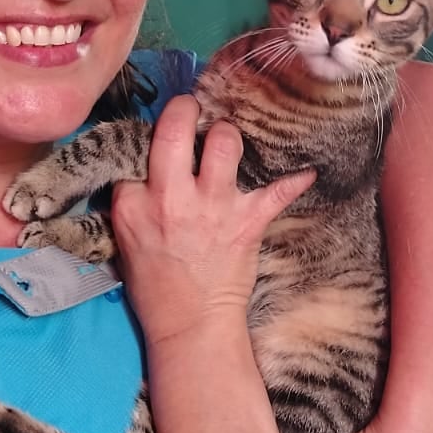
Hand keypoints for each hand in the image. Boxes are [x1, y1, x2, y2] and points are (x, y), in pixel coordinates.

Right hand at [111, 95, 313, 351]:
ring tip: (228, 140)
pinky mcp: (247, 223)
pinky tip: (306, 173)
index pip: (138, 148)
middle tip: (193, 108)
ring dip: (229, 135)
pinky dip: (294, 181)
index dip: (150, 138)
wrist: (190, 325)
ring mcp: (212, 209)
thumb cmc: (156, 285)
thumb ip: (134, 199)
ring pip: (225, 144)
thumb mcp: (126, 238)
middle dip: (186, 109)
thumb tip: (148, 164)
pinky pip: (278, 191)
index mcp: (134, 204)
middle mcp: (171, 199)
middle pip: (175, 130)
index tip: (161, 135)